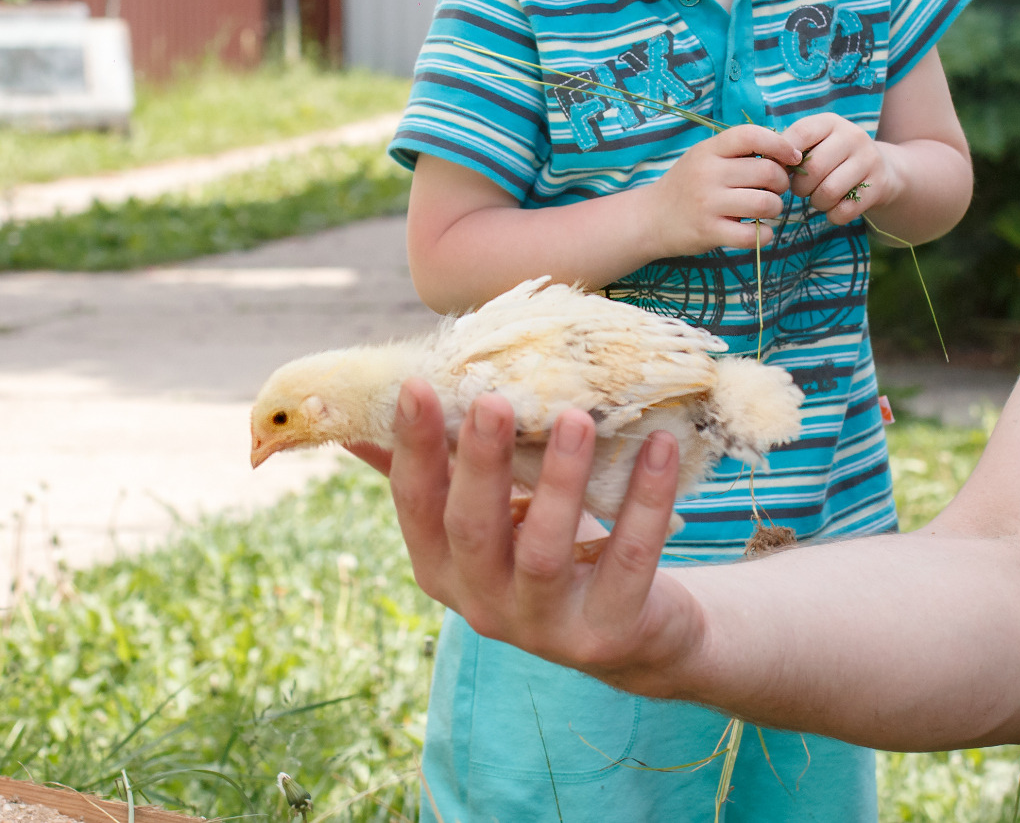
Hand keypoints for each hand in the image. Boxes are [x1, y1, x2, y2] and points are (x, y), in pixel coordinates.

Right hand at [382, 378, 706, 694]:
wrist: (635, 634)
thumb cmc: (551, 549)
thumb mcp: (493, 513)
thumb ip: (438, 469)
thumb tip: (359, 413)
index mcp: (442, 567)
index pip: (414, 505)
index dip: (412, 449)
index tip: (416, 385)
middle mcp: (481, 603)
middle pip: (471, 530)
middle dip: (480, 463)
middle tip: (493, 400)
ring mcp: (543, 626)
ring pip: (544, 551)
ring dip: (560, 481)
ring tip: (577, 418)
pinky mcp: (607, 633)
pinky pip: (628, 560)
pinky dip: (645, 501)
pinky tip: (660, 446)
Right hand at [644, 124, 799, 254]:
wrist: (650, 219)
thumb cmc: (687, 185)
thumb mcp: (705, 158)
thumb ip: (738, 152)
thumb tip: (787, 152)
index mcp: (709, 150)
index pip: (751, 135)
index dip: (780, 144)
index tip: (793, 158)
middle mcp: (707, 173)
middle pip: (767, 171)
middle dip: (781, 182)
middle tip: (774, 190)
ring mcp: (707, 203)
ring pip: (765, 203)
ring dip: (775, 208)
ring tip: (765, 210)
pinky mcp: (709, 232)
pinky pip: (754, 234)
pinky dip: (765, 234)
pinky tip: (759, 231)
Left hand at [783, 114, 897, 224]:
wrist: (882, 170)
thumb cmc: (834, 157)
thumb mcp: (816, 144)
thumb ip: (791, 149)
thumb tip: (766, 163)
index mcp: (831, 122)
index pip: (801, 134)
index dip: (784, 156)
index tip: (782, 170)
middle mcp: (853, 136)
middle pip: (814, 168)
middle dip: (800, 187)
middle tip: (801, 190)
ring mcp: (869, 160)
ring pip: (829, 192)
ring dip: (816, 203)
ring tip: (818, 199)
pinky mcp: (879, 185)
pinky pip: (845, 210)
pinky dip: (833, 215)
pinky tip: (834, 209)